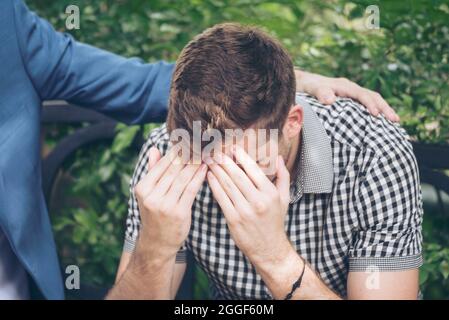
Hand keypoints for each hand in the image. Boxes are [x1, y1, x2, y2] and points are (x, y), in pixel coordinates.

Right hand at [134, 147, 206, 258]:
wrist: (157, 243)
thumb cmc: (155, 214)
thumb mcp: (148, 193)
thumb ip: (153, 170)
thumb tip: (154, 149)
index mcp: (143, 188)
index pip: (162, 164)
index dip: (176, 151)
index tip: (188, 140)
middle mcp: (152, 196)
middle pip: (173, 169)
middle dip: (188, 154)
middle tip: (200, 142)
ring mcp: (165, 205)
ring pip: (183, 177)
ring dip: (195, 163)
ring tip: (204, 152)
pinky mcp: (179, 212)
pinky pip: (191, 189)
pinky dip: (198, 177)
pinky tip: (205, 168)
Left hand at [205, 146, 292, 267]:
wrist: (269, 248)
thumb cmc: (275, 221)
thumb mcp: (284, 198)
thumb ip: (283, 176)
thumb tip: (278, 157)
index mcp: (269, 193)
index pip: (253, 170)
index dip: (242, 157)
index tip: (233, 147)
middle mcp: (257, 201)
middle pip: (237, 176)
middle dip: (225, 162)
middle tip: (216, 151)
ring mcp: (244, 211)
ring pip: (227, 185)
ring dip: (217, 171)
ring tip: (210, 161)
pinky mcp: (233, 219)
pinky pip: (221, 198)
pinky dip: (214, 186)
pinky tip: (209, 177)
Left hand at [295, 69, 399, 121]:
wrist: (303, 82)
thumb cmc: (306, 87)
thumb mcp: (311, 88)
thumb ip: (320, 92)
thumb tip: (331, 100)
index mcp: (343, 86)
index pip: (361, 94)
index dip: (369, 104)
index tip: (376, 115)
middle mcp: (350, 88)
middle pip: (372, 96)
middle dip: (384, 107)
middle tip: (395, 120)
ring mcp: (351, 94)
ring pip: (372, 99)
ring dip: (383, 109)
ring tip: (395, 122)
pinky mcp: (349, 100)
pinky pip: (366, 104)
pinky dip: (375, 111)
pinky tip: (381, 123)